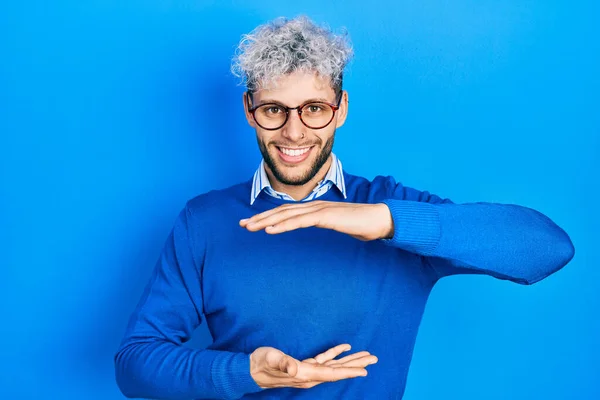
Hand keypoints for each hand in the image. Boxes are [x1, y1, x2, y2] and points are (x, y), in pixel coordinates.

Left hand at [240, 201, 393, 240]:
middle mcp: (313, 206)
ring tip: (249, 227)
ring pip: (286, 215)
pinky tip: (269, 230)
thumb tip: (319, 226)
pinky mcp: (325, 216)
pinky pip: (299, 221)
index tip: (252, 223)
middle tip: (242, 224)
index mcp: (315, 208)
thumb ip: (325, 224)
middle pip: (281, 211)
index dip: (267, 216)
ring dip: (266, 221)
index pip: (286, 211)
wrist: (379, 219)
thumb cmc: (360, 224)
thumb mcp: (337, 225)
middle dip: (259, 217)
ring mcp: (319, 210)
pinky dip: (282, 225)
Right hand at [249, 343, 377, 388]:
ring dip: (350, 360)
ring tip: (366, 355)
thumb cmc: (261, 364)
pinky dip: (335, 354)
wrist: (251, 371)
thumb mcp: (271, 359)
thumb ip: (283, 363)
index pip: (331, 373)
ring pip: (334, 366)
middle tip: (374, 359)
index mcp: (305, 374)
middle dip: (356, 365)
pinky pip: (324, 361)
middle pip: (338, 371)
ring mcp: (308, 372)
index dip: (348, 371)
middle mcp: (310, 376)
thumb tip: (293, 367)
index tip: (365, 370)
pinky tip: (344, 348)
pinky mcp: (305, 366)